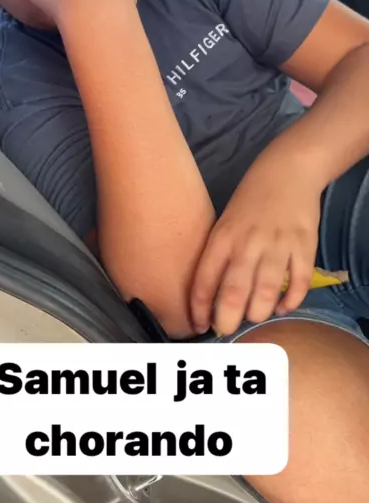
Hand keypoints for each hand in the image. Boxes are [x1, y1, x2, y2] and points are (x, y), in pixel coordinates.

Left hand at [190, 156, 320, 335]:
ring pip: (265, 292)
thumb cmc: (249, 201)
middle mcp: (247, 243)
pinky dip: (290, 301)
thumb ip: (219, 256)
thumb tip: (211, 297)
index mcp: (222, 238)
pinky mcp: (303, 245)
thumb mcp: (223, 223)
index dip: (199, 310)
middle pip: (233, 292)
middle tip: (227, 330)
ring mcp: (276, 245)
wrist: (286, 171)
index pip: (204, 281)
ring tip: (254, 317)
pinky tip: (282, 307)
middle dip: (227, 320)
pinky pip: (297, 282)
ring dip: (258, 312)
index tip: (198, 326)